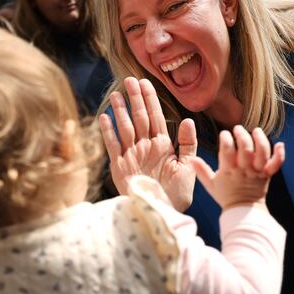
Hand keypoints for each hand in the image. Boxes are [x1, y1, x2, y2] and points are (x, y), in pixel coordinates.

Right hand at [99, 77, 196, 211]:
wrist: (164, 213)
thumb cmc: (177, 194)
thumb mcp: (188, 167)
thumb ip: (187, 143)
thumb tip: (187, 120)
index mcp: (162, 145)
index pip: (155, 117)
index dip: (150, 99)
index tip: (146, 82)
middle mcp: (145, 147)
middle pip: (139, 118)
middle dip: (135, 99)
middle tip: (129, 80)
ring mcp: (132, 155)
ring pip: (125, 127)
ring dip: (121, 111)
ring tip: (116, 94)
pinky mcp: (120, 167)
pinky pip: (113, 145)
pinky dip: (109, 132)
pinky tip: (105, 117)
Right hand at [190, 126, 283, 208]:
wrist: (243, 211)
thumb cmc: (225, 196)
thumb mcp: (210, 185)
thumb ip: (201, 171)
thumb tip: (191, 159)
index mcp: (229, 171)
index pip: (227, 151)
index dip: (226, 140)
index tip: (224, 134)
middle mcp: (244, 170)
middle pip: (246, 149)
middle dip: (242, 135)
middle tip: (237, 129)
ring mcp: (257, 172)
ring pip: (262, 153)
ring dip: (260, 139)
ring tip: (256, 131)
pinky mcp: (267, 175)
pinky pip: (276, 164)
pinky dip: (280, 154)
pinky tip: (280, 144)